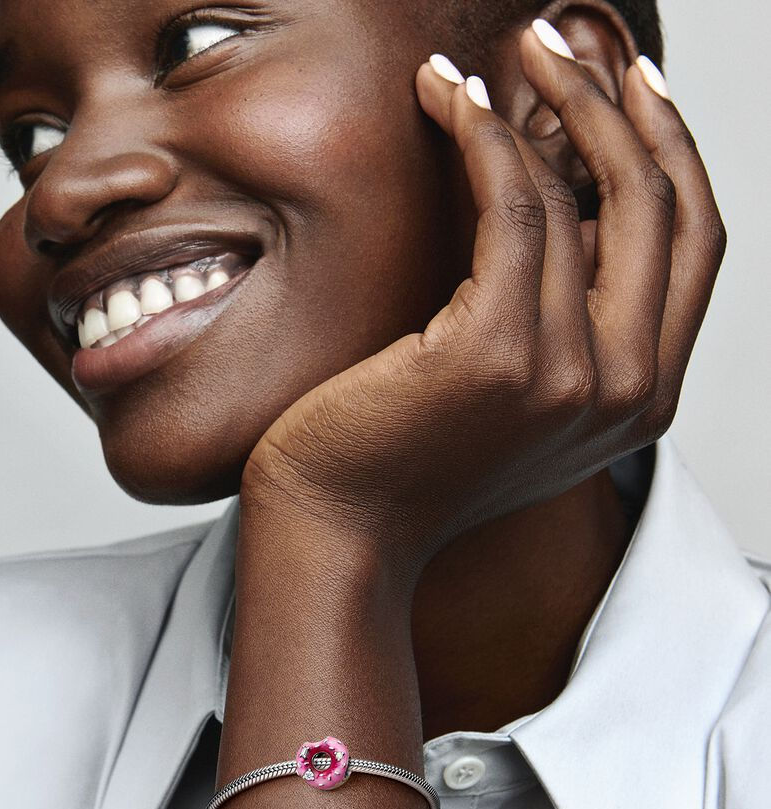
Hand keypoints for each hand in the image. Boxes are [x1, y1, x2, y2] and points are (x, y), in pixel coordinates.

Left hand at [241, 23, 726, 580]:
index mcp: (641, 400)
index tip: (633, 84)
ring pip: (586, 196)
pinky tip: (445, 95)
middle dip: (622, 105)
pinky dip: (482, 136)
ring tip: (503, 54)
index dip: (672, 150)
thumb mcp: (515, 393)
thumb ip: (566, 316)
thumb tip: (570, 199)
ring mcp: (571, 376)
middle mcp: (627, 391)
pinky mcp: (499, 354)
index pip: (693, 245)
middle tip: (564, 42)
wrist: (345, 529)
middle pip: (664, 207)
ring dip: (546, 103)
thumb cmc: (410, 458)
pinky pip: (513, 207)